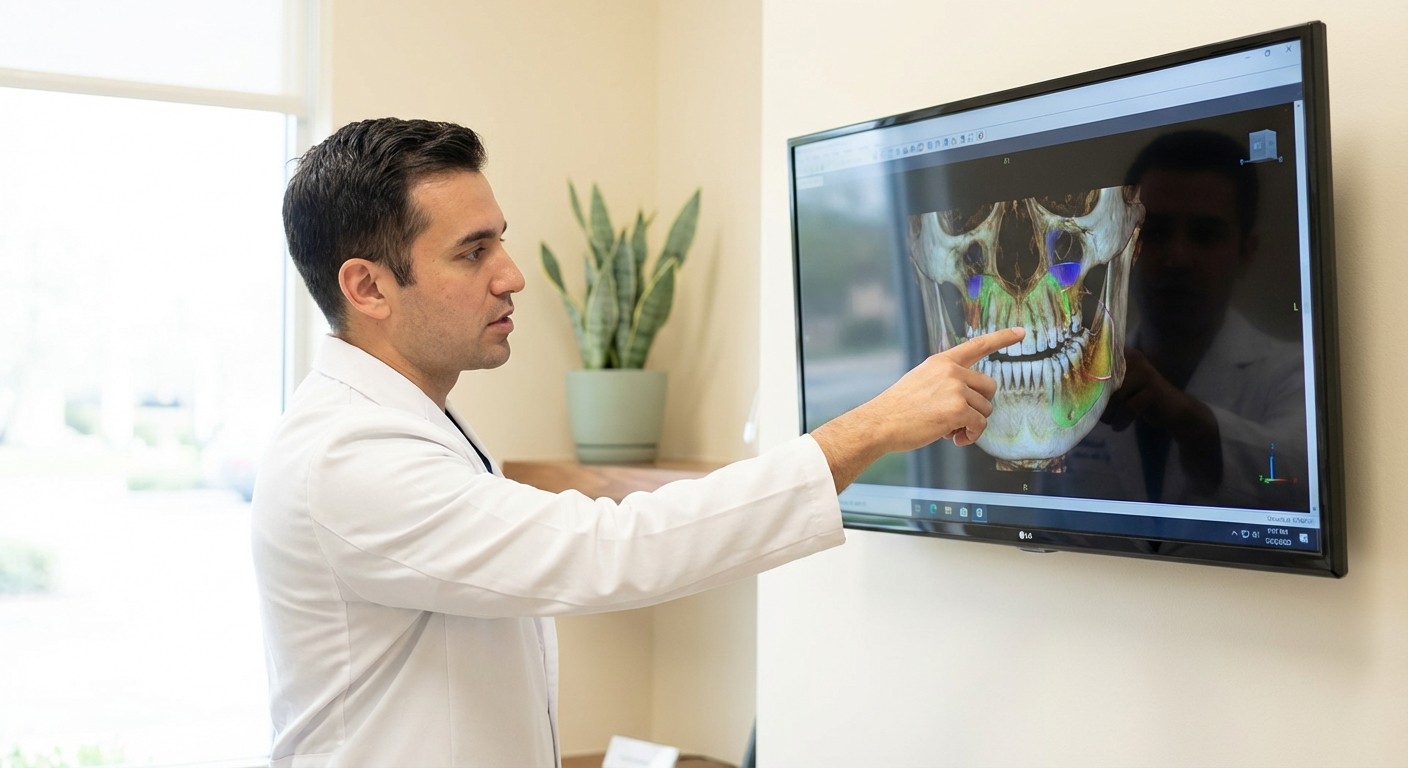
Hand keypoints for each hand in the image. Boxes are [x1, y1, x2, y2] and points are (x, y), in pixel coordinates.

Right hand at [811, 327, 1023, 491]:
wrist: (880, 423)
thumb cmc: (898, 409)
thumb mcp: (921, 381)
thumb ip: (946, 382)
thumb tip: (969, 401)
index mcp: (942, 362)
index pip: (977, 345)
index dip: (1002, 338)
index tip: (1021, 332)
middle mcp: (952, 371)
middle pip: (989, 387)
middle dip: (979, 405)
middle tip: (959, 419)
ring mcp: (956, 388)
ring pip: (985, 410)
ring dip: (972, 425)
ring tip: (949, 430)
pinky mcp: (958, 409)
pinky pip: (979, 425)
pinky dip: (970, 436)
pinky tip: (953, 439)